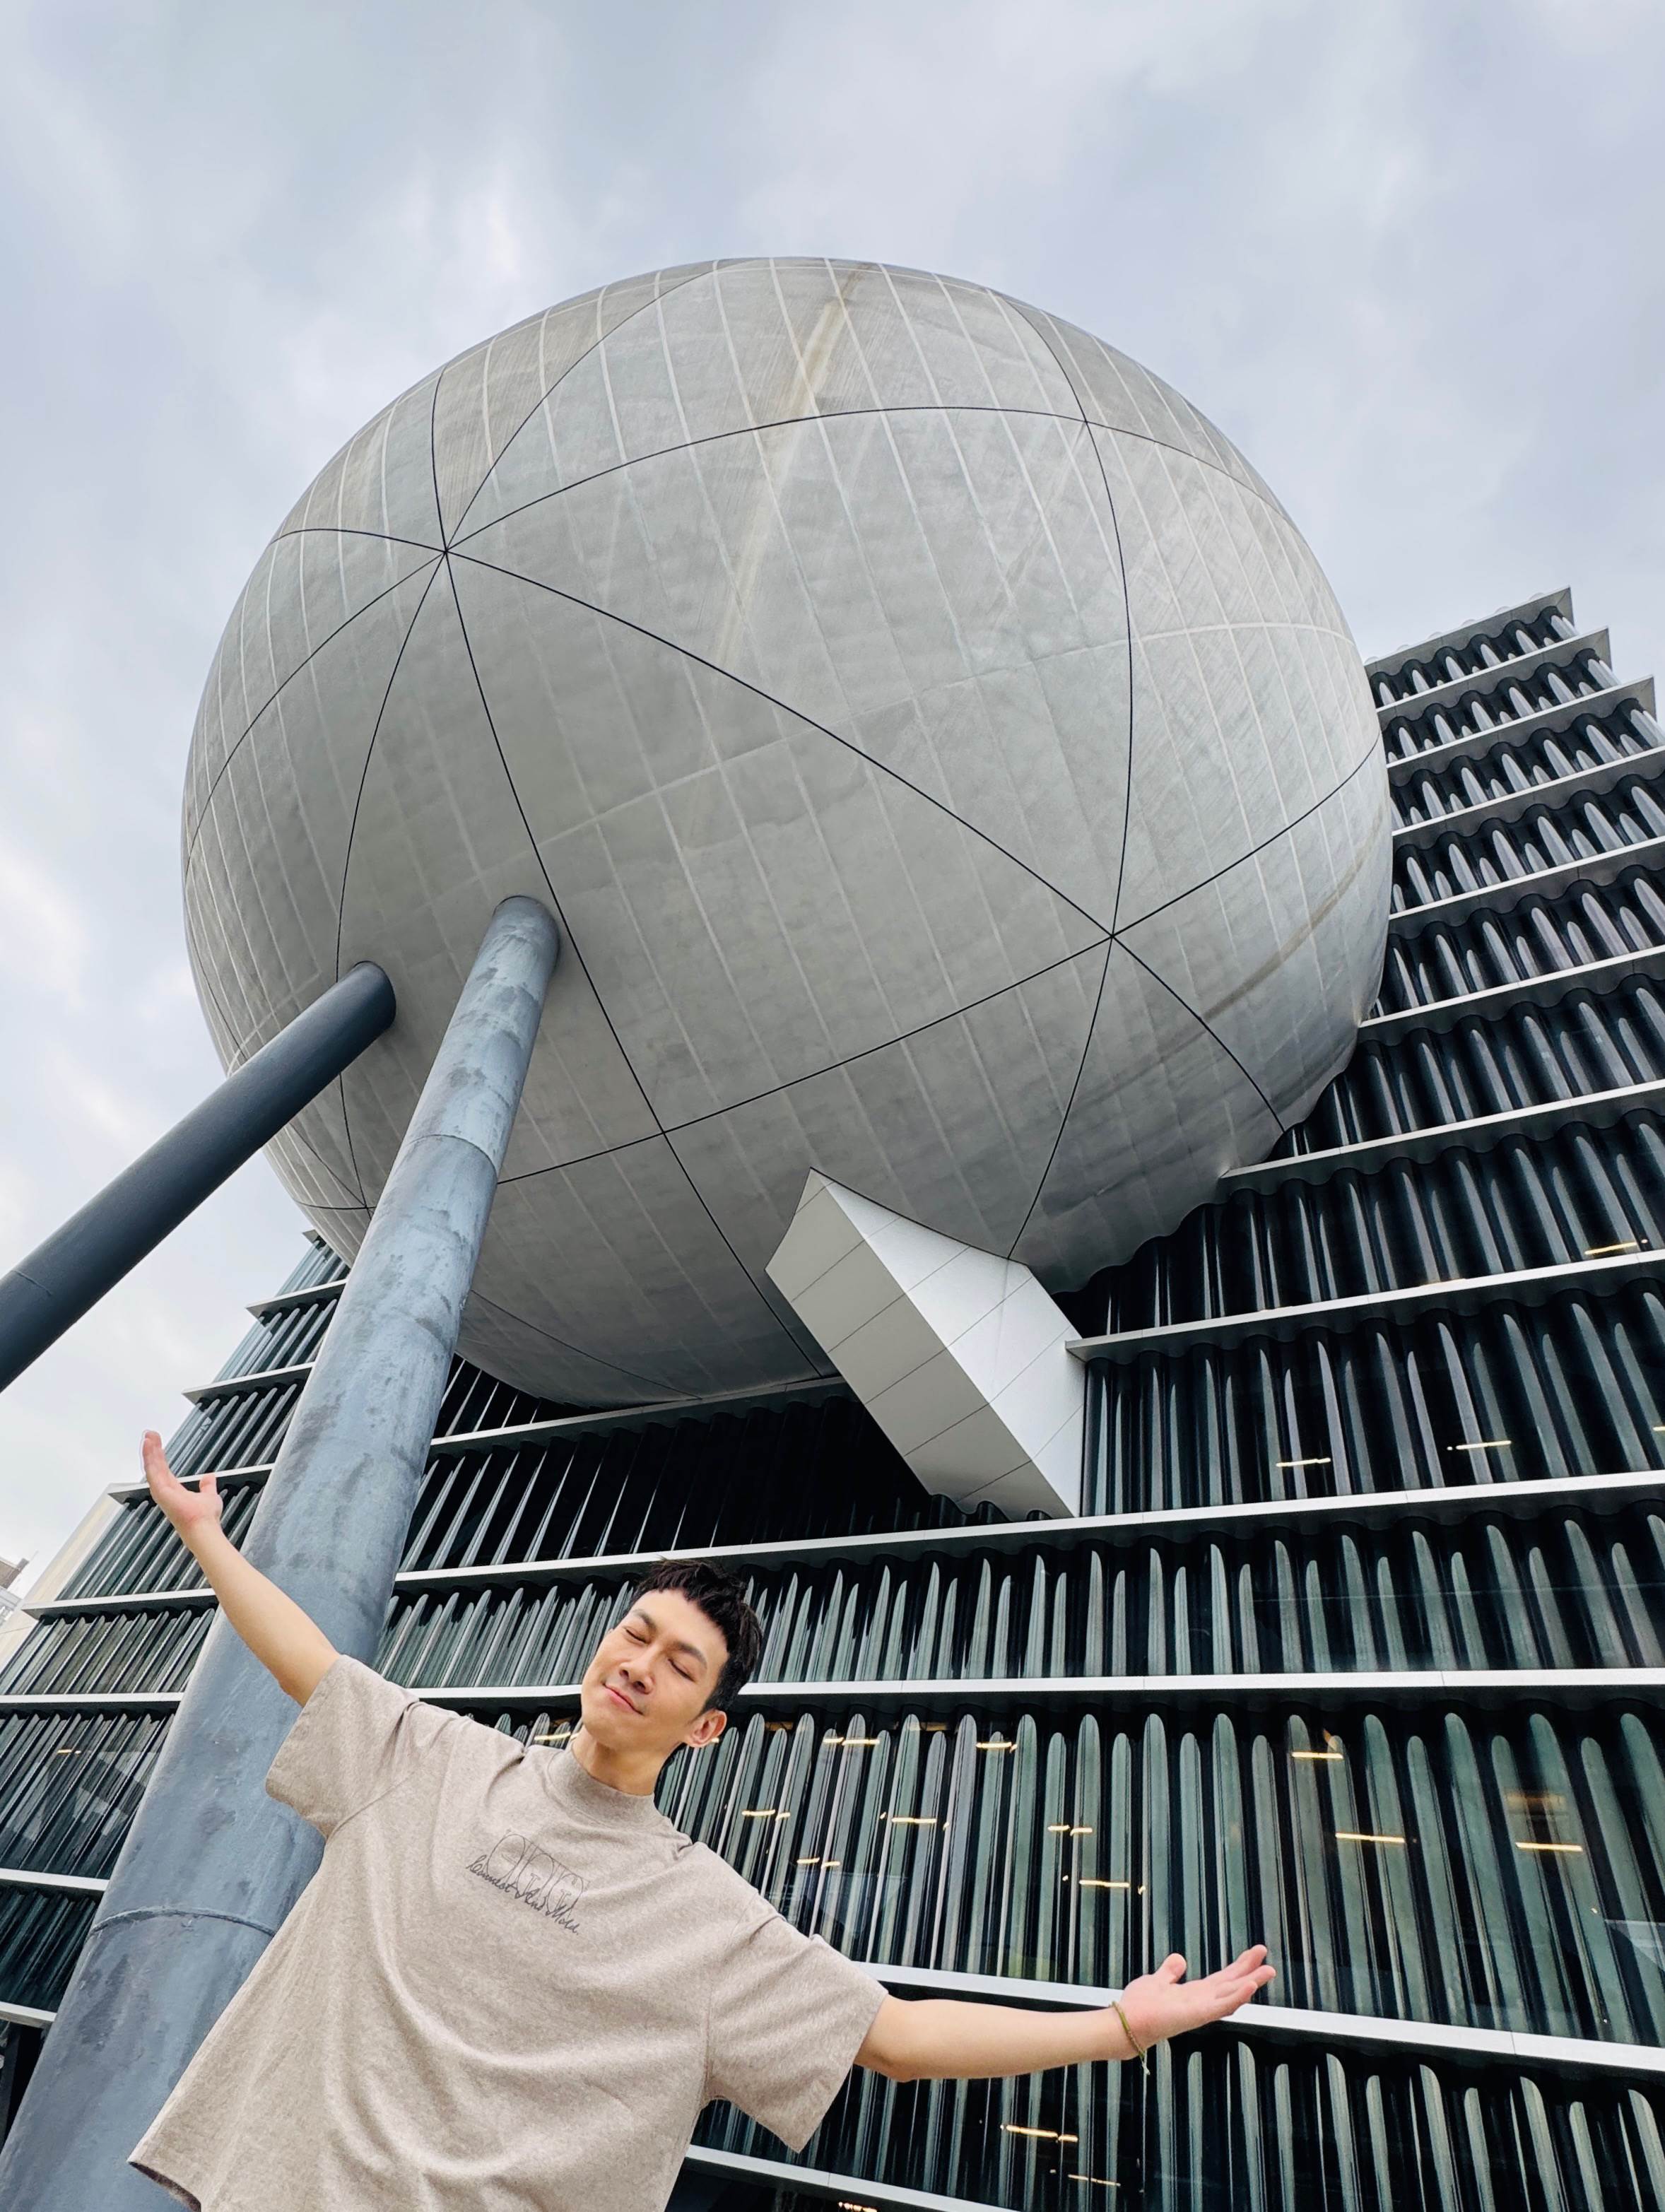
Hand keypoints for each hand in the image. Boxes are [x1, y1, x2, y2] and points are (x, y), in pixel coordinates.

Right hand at [142, 1431, 221, 1543]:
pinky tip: (147, 1444)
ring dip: (149, 1450)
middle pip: (155, 1465)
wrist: (204, 1527)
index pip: (163, 1470)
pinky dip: (148, 1456)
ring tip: (148, 1436)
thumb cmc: (206, 1518)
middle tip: (150, 1435)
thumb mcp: (209, 1496)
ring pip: (152, 1466)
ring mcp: (160, 1490)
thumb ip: (207, 1486)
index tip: (157, 1444)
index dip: (159, 1456)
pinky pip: (152, 1469)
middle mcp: (165, 1491)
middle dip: (152, 1449)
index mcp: (174, 1491)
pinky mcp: (159, 1490)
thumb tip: (209, 1477)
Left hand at [1112, 1944, 1274, 2055]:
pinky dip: (1236, 1997)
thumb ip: (1169, 1972)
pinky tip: (1249, 1986)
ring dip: (1250, 1984)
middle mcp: (1201, 2003)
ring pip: (1232, 1996)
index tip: (1254, 1954)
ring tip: (1268, 1971)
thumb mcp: (1156, 1981)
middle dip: (1250, 1973)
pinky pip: (1221, 2006)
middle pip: (1231, 1986)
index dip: (1238, 1968)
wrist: (1125, 2024)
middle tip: (1268, 1961)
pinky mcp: (1196, 2015)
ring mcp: (1201, 2010)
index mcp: (1193, 1994)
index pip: (1222, 1980)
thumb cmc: (1138, 2006)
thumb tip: (1180, 1959)